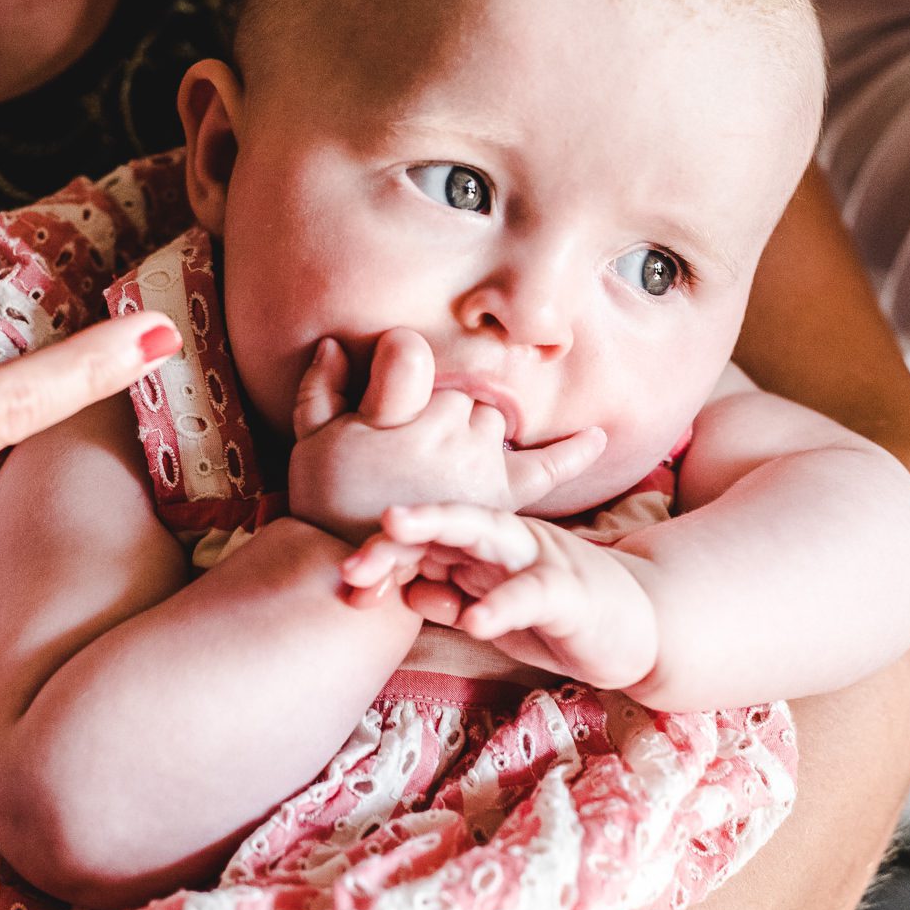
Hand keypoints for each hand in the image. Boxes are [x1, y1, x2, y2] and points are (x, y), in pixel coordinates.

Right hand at [285, 329, 604, 543]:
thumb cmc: (327, 501)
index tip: (383, 390)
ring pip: (491, 420)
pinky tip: (598, 436)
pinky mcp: (503, 495)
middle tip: (408, 449)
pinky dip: (574, 452)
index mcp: (402, 413)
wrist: (352, 567)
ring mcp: (481, 464)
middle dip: (436, 408)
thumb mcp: (311, 440)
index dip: (396, 368)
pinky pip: (548, 467)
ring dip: (474, 433)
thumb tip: (336, 343)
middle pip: (457, 390)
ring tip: (441, 468)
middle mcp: (449, 433)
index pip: (410, 355)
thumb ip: (321, 388)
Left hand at [340, 503, 659, 690]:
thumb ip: (448, 597)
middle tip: (353, 551)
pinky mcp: (569, 592)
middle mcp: (505, 541)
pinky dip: (501, 604)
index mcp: (483, 547)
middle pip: (444, 525)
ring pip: (483, 536)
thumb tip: (403, 590)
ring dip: (437, 531)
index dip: (384, 554)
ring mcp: (538, 559)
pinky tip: (475, 620)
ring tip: (393, 529)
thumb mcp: (491, 611)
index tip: (345, 578)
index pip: (426, 541)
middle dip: (396, 533)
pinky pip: (531, 593)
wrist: (638, 626)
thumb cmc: (557, 617)